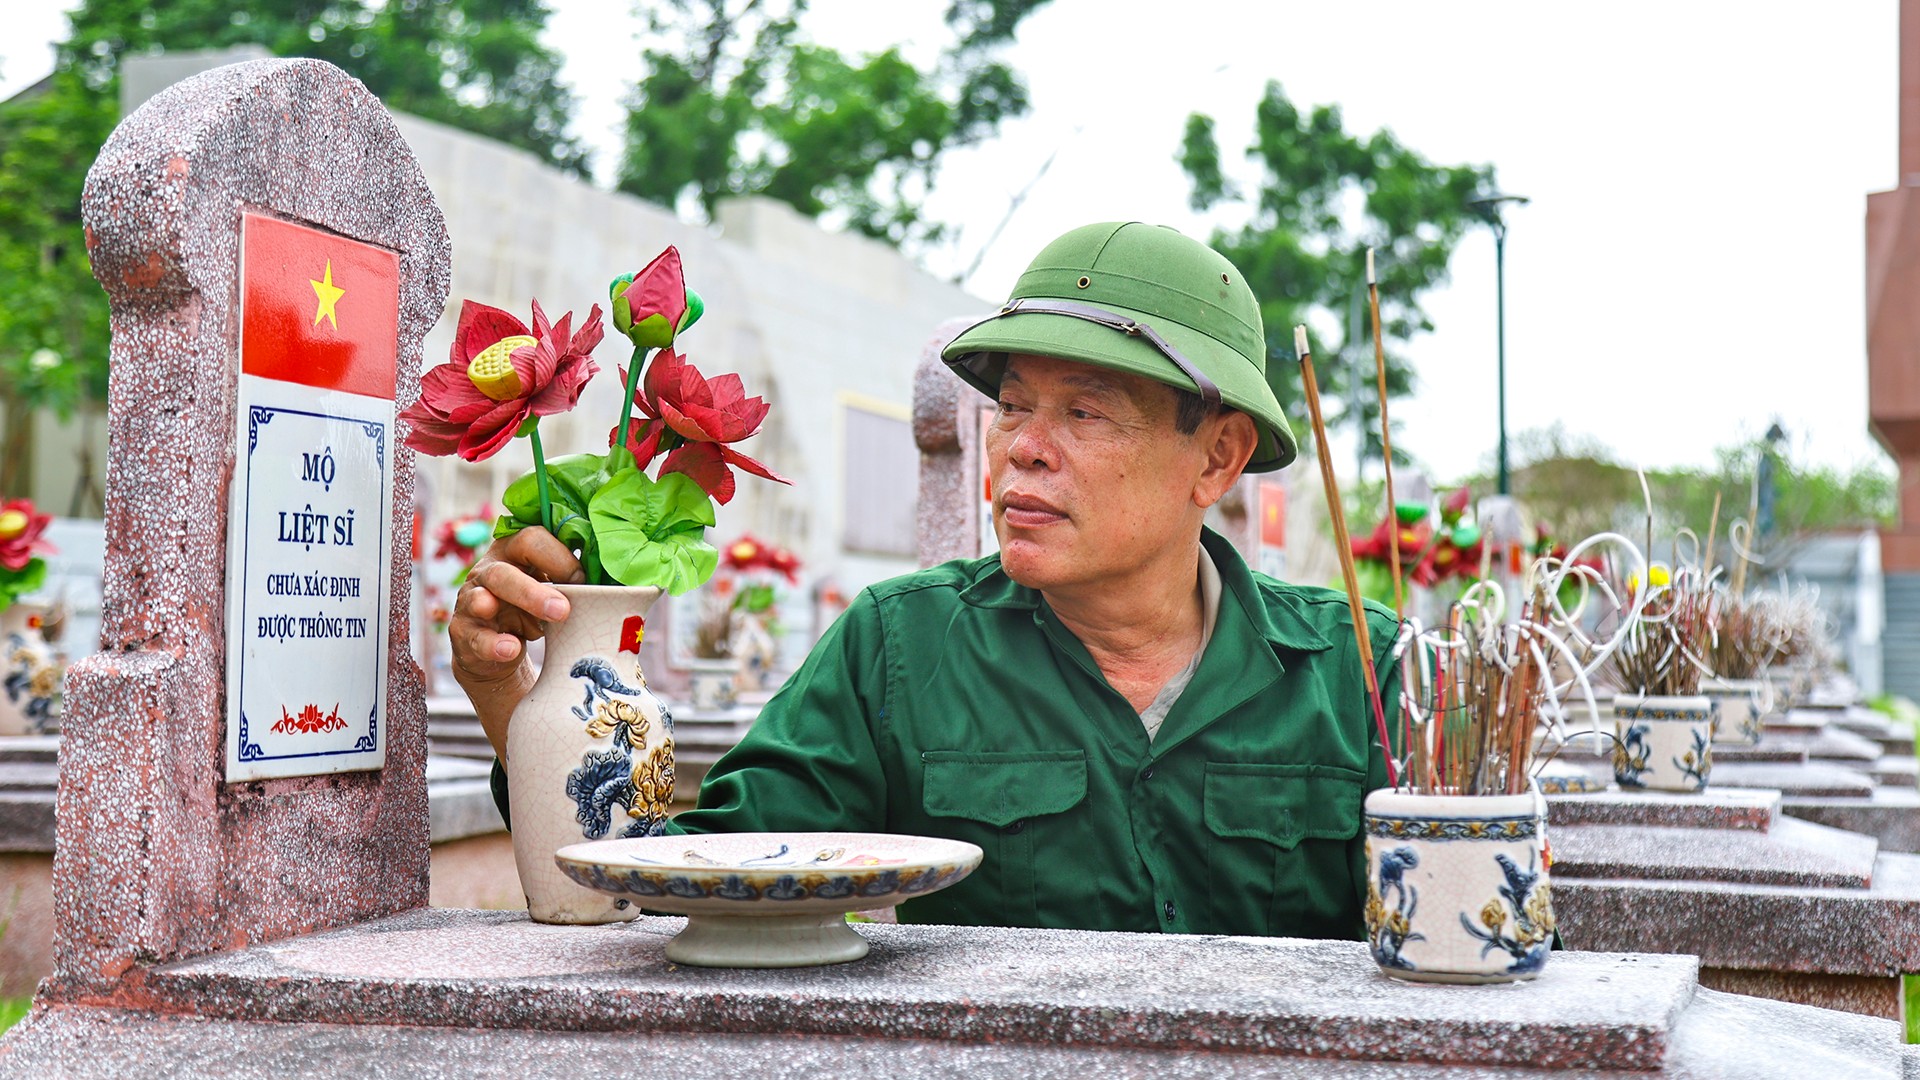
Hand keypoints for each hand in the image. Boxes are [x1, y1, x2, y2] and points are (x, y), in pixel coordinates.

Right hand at [450, 527, 584, 690]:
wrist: (495, 651)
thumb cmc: (531, 610)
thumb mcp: (550, 592)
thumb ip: (571, 585)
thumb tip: (616, 588)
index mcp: (514, 552)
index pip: (532, 539)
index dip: (559, 557)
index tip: (584, 580)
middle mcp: (488, 571)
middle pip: (505, 571)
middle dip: (536, 590)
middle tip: (564, 609)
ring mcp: (471, 600)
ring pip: (483, 598)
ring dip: (513, 613)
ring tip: (540, 629)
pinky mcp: (462, 632)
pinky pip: (475, 637)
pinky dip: (494, 645)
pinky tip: (511, 649)